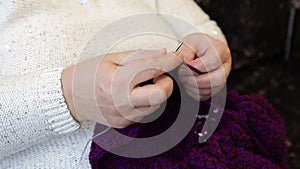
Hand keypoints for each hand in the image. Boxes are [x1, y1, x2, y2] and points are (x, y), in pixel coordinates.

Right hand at [62, 50, 181, 127]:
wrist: (70, 97)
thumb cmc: (89, 74)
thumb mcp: (112, 58)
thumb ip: (140, 56)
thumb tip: (163, 55)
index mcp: (116, 81)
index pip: (152, 69)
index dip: (169, 62)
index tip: (178, 57)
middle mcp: (121, 102)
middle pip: (161, 95)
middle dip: (166, 83)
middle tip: (158, 75)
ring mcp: (123, 116)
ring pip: (156, 106)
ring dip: (157, 92)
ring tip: (142, 84)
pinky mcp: (124, 123)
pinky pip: (146, 112)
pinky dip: (147, 102)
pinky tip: (135, 94)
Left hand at [177, 33, 231, 100]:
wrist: (198, 50)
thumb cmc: (195, 46)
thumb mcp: (187, 43)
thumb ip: (183, 54)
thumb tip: (180, 65)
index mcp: (220, 50)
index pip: (212, 62)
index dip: (195, 68)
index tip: (182, 68)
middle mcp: (225, 65)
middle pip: (217, 79)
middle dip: (196, 81)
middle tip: (183, 76)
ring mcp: (223, 77)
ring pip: (212, 90)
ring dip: (194, 88)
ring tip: (184, 80)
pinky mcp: (216, 87)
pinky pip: (207, 96)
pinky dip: (195, 93)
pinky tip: (188, 85)